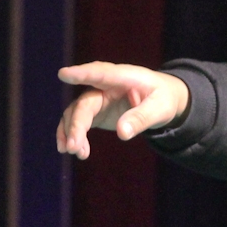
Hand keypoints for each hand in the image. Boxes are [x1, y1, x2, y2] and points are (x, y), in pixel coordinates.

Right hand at [56, 62, 189, 158]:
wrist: (162, 99)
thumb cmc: (163, 98)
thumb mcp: (161, 108)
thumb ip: (142, 118)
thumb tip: (122, 133)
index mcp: (123, 77)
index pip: (100, 74)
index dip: (82, 73)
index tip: (63, 74)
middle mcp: (105, 85)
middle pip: (85, 103)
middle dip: (76, 124)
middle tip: (73, 147)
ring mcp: (98, 98)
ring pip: (76, 113)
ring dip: (72, 133)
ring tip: (76, 153)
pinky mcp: (95, 111)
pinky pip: (78, 122)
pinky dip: (74, 135)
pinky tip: (78, 151)